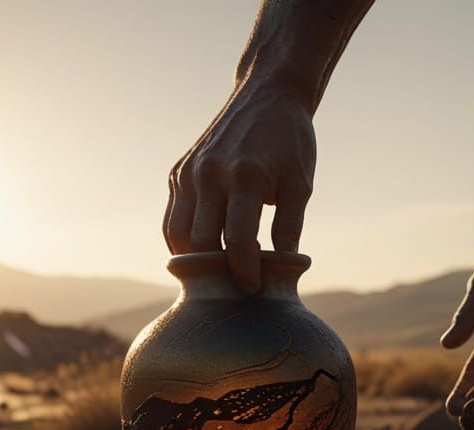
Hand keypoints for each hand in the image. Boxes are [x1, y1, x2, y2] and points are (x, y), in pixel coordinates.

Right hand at [164, 80, 315, 293]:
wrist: (267, 95)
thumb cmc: (290, 141)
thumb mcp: (301, 184)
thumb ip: (290, 229)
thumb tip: (282, 275)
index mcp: (245, 176)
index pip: (238, 241)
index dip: (246, 272)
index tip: (255, 289)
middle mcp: (209, 173)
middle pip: (202, 244)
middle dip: (218, 272)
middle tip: (236, 287)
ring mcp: (189, 172)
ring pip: (179, 235)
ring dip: (195, 261)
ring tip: (217, 275)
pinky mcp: (178, 172)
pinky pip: (173, 219)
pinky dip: (183, 242)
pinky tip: (202, 254)